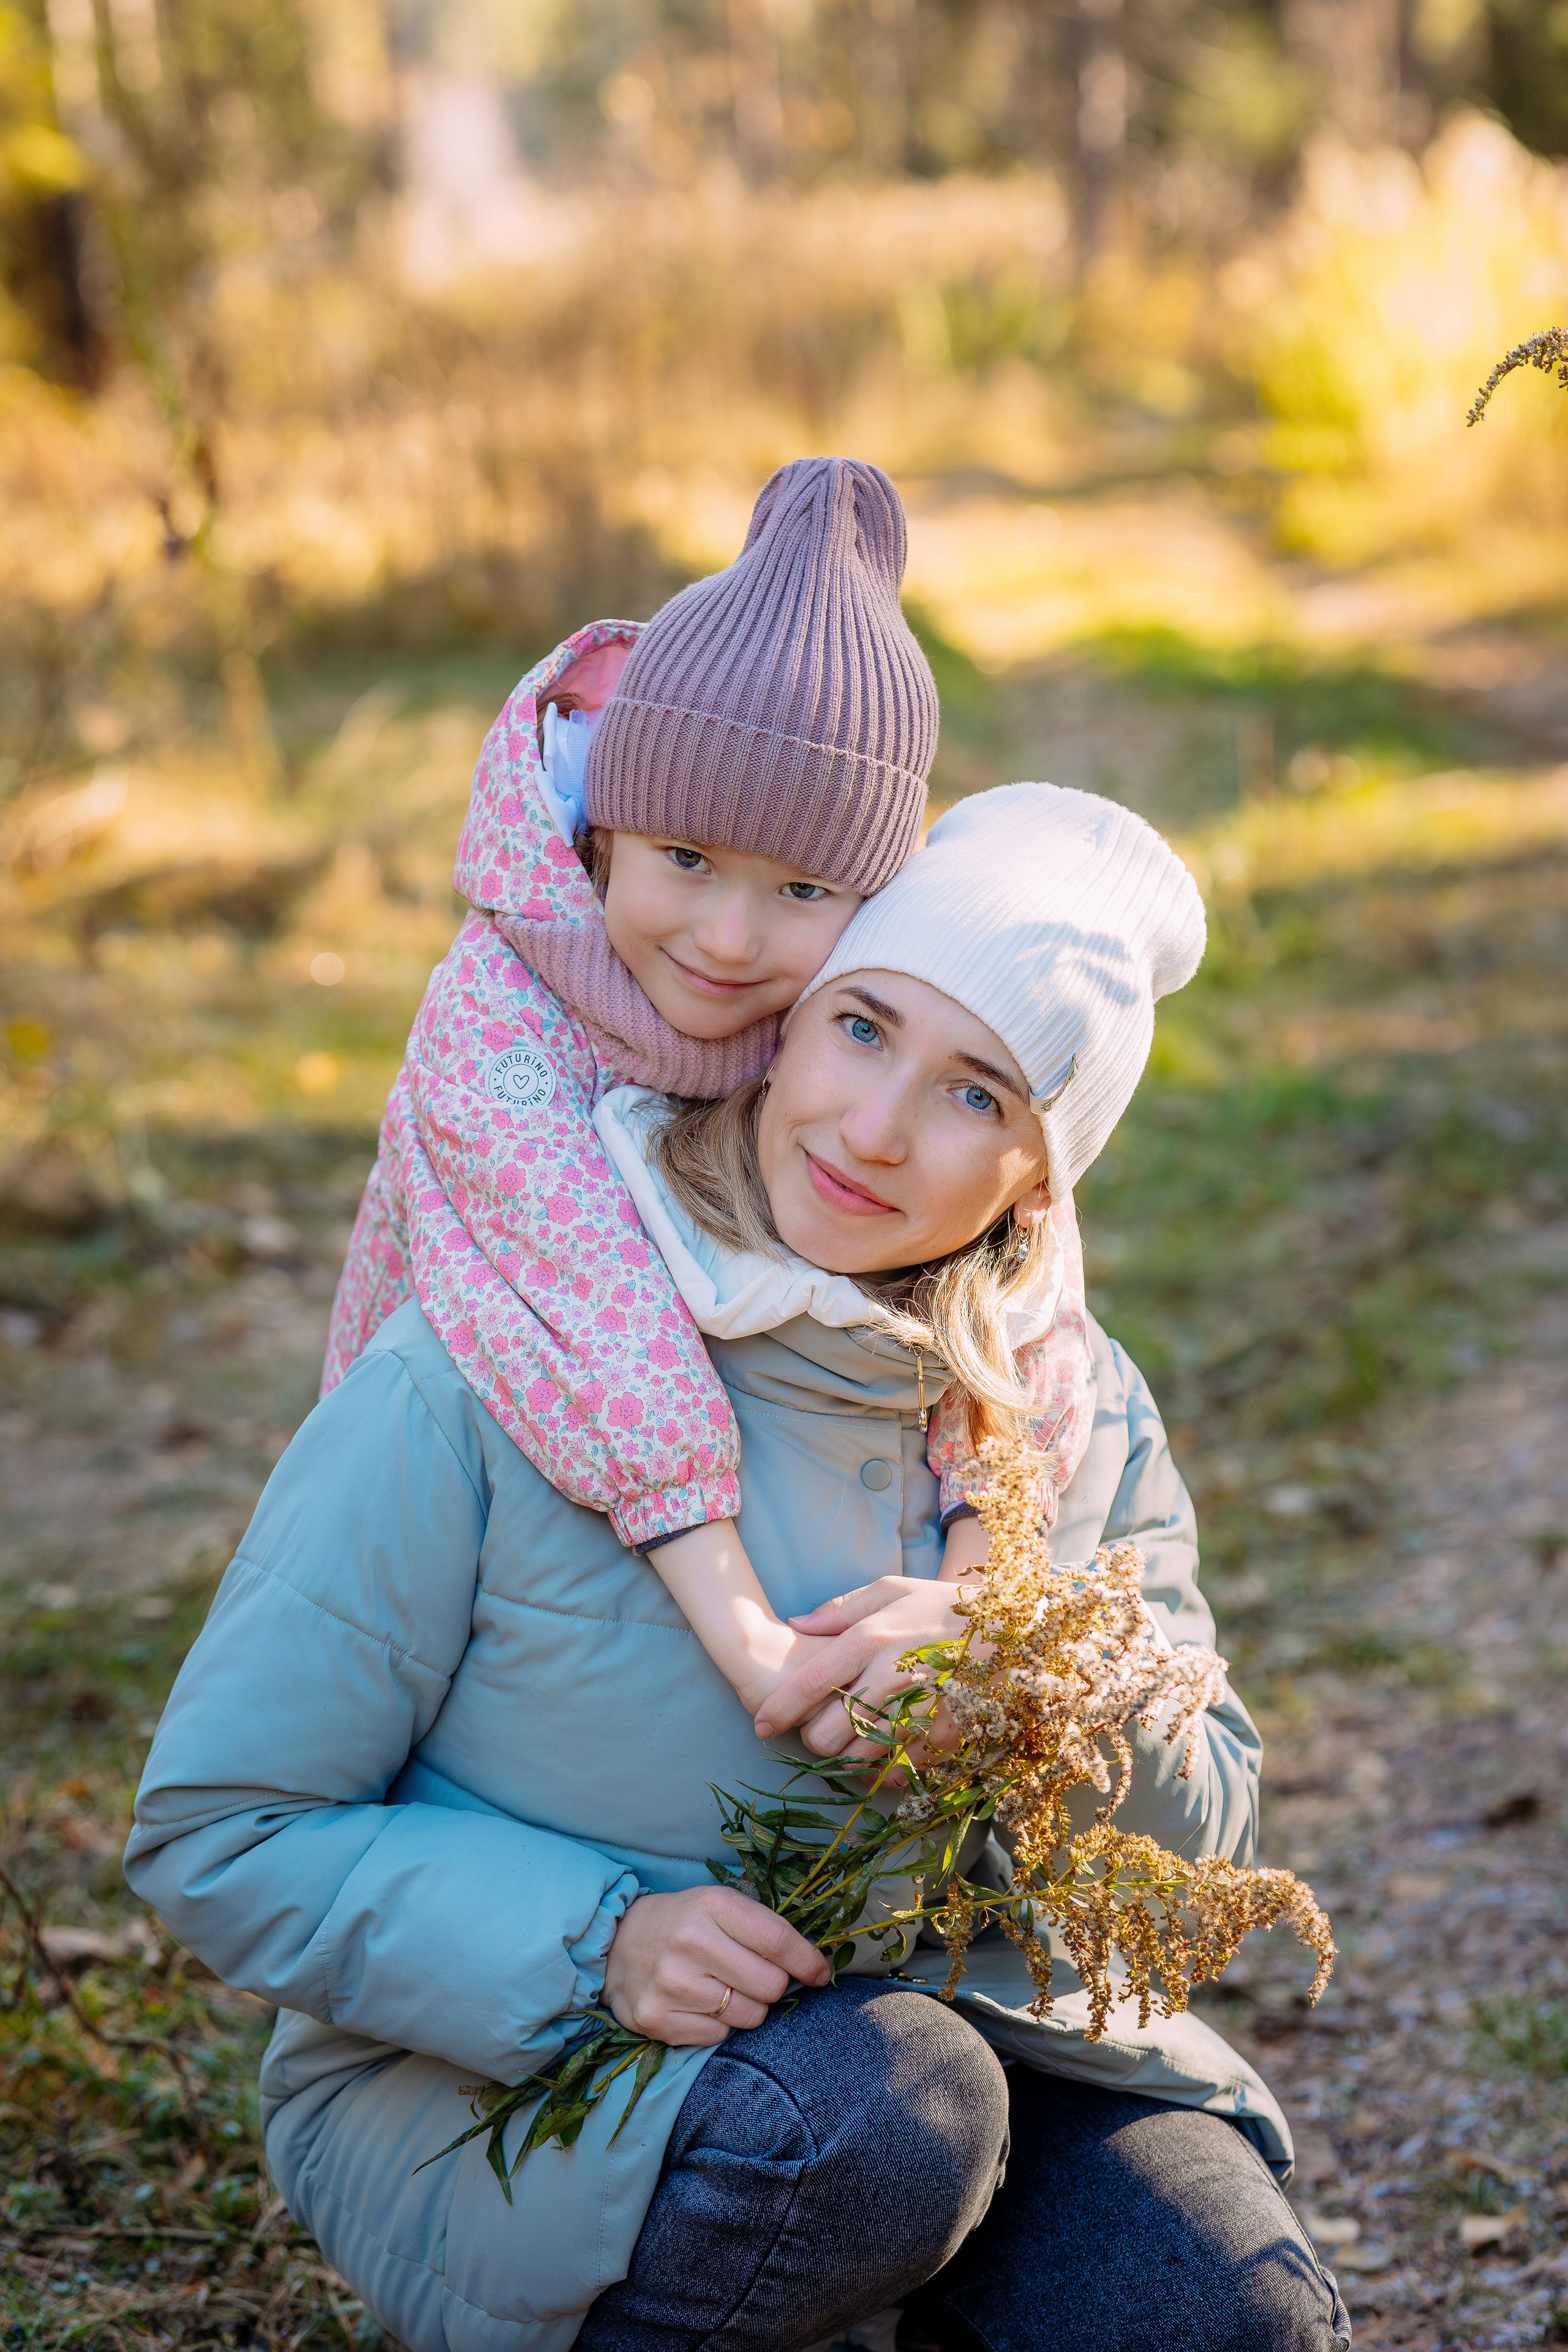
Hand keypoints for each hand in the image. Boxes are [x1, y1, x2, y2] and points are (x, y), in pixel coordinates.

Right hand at [601, 1885, 829, 2046]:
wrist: (616, 1943)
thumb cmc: (684, 1923)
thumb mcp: (720, 1906)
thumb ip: (764, 1929)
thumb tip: (817, 1967)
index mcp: (712, 1905)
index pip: (778, 1940)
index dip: (808, 1961)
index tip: (820, 1973)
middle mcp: (690, 1942)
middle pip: (770, 1986)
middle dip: (774, 1987)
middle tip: (755, 1978)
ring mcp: (671, 1984)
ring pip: (749, 2017)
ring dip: (747, 2008)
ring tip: (723, 1989)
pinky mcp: (656, 2020)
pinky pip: (718, 2038)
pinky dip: (718, 2026)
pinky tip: (699, 2005)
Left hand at [753, 1575, 975, 1754]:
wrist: (1014, 1628)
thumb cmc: (945, 1607)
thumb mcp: (893, 1590)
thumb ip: (841, 1608)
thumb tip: (796, 1623)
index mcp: (870, 1638)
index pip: (810, 1683)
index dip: (780, 1709)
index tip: (761, 1725)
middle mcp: (888, 1676)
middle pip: (828, 1733)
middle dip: (815, 1741)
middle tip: (823, 1733)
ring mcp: (917, 1710)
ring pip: (860, 1758)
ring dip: (849, 1759)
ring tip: (856, 1746)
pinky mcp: (945, 1737)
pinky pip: (900, 1771)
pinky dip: (888, 1772)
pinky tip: (890, 1757)